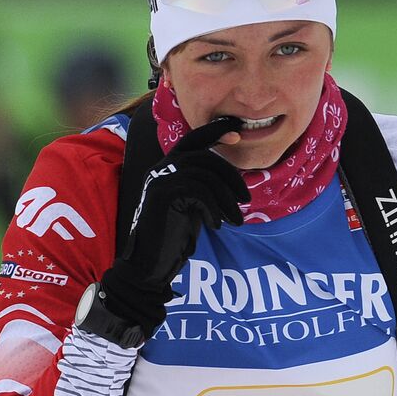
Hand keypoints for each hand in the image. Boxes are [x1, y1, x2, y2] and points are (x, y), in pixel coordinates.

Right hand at [99, 117, 249, 330]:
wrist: (150, 263)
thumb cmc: (173, 236)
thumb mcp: (193, 205)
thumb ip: (203, 187)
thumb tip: (229, 177)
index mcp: (169, 167)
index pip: (193, 140)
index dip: (215, 132)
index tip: (237, 133)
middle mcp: (161, 168)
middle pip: (205, 158)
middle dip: (231, 177)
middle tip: (246, 199)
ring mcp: (159, 180)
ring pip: (205, 176)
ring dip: (227, 199)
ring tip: (236, 219)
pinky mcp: (162, 195)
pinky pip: (198, 192)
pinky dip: (213, 209)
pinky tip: (217, 226)